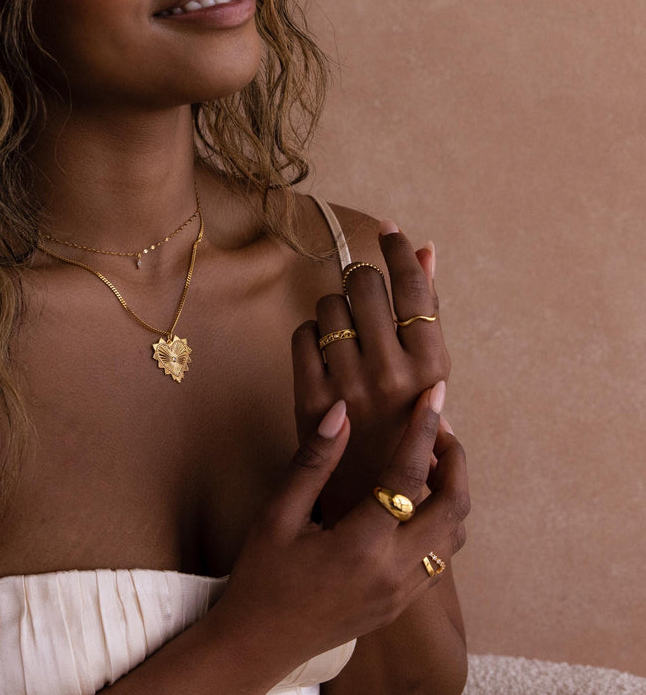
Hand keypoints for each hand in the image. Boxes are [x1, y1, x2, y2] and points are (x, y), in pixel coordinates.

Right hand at [207, 388, 468, 688]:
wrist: (259, 642)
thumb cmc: (262, 576)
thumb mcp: (278, 515)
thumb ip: (314, 462)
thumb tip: (341, 413)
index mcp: (362, 546)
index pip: (407, 476)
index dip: (423, 429)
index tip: (434, 394)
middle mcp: (394, 571)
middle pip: (453, 507)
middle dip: (454, 459)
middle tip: (437, 425)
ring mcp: (403, 592)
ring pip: (455, 535)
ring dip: (452, 491)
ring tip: (428, 458)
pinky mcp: (402, 604)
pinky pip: (441, 557)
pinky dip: (442, 521)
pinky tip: (414, 500)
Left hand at [293, 221, 448, 522]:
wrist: (378, 503)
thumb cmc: (410, 429)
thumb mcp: (431, 374)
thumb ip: (426, 312)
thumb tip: (425, 248)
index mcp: (431, 367)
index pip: (413, 286)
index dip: (398, 250)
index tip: (388, 231)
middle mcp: (391, 373)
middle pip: (366, 286)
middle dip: (363, 282)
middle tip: (364, 297)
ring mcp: (349, 386)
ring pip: (330, 305)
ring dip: (335, 308)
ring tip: (346, 332)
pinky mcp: (311, 400)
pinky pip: (302, 335)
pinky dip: (310, 334)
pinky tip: (323, 350)